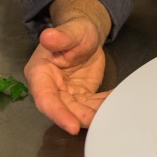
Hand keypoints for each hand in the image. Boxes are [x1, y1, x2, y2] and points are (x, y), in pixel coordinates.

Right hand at [25, 14, 109, 133]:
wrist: (87, 34)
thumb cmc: (75, 30)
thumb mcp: (72, 30)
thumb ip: (61, 36)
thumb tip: (47, 36)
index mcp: (40, 72)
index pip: (45, 98)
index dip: (58, 114)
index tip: (73, 126)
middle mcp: (50, 87)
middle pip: (64, 109)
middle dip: (82, 117)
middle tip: (101, 121)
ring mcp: (66, 93)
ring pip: (79, 110)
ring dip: (95, 113)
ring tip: (112, 112)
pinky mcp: (81, 95)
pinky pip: (92, 105)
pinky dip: (103, 105)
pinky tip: (116, 102)